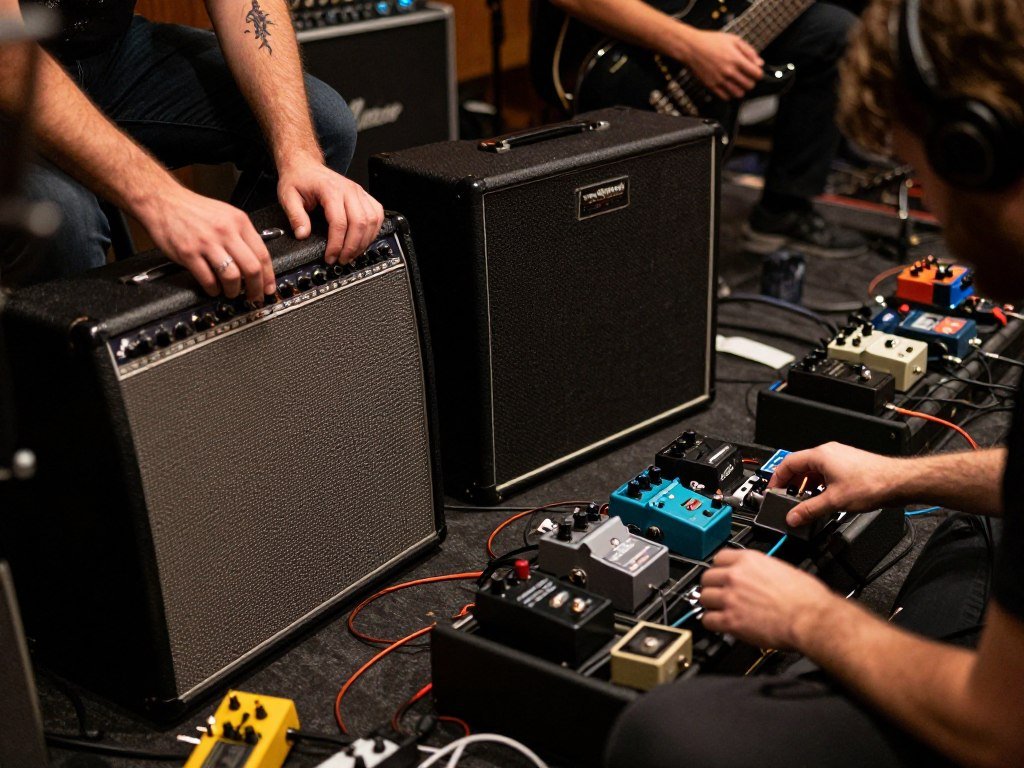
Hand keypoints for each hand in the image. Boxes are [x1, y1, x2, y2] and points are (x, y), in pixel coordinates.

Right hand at [139, 186, 274, 301]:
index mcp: (239, 222)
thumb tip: (256, 261)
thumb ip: (242, 235)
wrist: (163, 200)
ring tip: (231, 292)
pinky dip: (213, 289)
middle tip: (254, 297)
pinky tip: (213, 288)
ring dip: (234, 291)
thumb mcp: (226, 214)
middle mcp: (225, 232)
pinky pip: (208, 279)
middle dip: (256, 289)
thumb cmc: (193, 209)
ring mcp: (207, 243)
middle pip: (251, 268)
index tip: (269, 288)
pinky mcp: (188, 253)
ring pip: (232, 277)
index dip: (269, 276)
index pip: (262, 254)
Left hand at [277, 156, 384, 264]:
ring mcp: (359, 192)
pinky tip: (364, 240)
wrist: (306, 166)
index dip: (336, 244)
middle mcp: (349, 190)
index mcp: (330, 190)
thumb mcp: (288, 196)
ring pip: (372, 220)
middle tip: (342, 260)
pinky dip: (374, 230)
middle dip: (352, 246)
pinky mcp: (364, 196)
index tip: (330, 257)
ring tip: (353, 254)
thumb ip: (295, 216)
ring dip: (364, 241)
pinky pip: (377, 214)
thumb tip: (302, 235)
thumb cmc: (299, 179)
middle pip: (360, 223)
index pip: (339, 222)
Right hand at [681, 29, 762, 99]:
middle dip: (751, 81)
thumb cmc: (710, 41)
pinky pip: (725, 97)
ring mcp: (720, 80)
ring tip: (738, 82)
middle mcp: (729, 71)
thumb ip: (749, 51)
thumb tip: (759, 63)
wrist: (691, 47)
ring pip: (739, 94)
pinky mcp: (711, 86)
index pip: (756, 74)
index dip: (758, 73)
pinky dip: (729, 94)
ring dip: (741, 89)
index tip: (756, 72)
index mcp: (736, 59)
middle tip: (747, 77)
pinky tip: (728, 86)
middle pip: (749, 85)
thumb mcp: (733, 39)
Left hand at [699, 548, 833, 649]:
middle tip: (719, 593)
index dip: (719, 568)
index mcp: (749, 560)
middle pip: (707, 577)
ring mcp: (730, 598)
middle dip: (713, 586)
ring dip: (711, 604)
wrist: (811, 617)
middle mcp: (735, 576)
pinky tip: (720, 624)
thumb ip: (762, 570)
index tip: (721, 574)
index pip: (719, 557)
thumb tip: (757, 576)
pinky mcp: (730, 620)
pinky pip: (708, 620)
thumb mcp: (783, 568)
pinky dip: (712, 623)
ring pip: (704, 598)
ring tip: (719, 609)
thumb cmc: (806, 597)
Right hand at [769, 442, 903, 526]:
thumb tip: (793, 517)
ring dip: (806, 487)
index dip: (777, 478)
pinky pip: (825, 475)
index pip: (788, 463)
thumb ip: (809, 510)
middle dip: (792, 485)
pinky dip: (819, 487)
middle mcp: (829, 453)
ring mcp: (839, 459)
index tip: (773, 491)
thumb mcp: (834, 501)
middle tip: (786, 500)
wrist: (899, 482)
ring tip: (804, 503)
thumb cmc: (872, 483)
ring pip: (814, 472)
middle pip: (800, 467)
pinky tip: (822, 500)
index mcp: (820, 455)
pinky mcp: (848, 467)